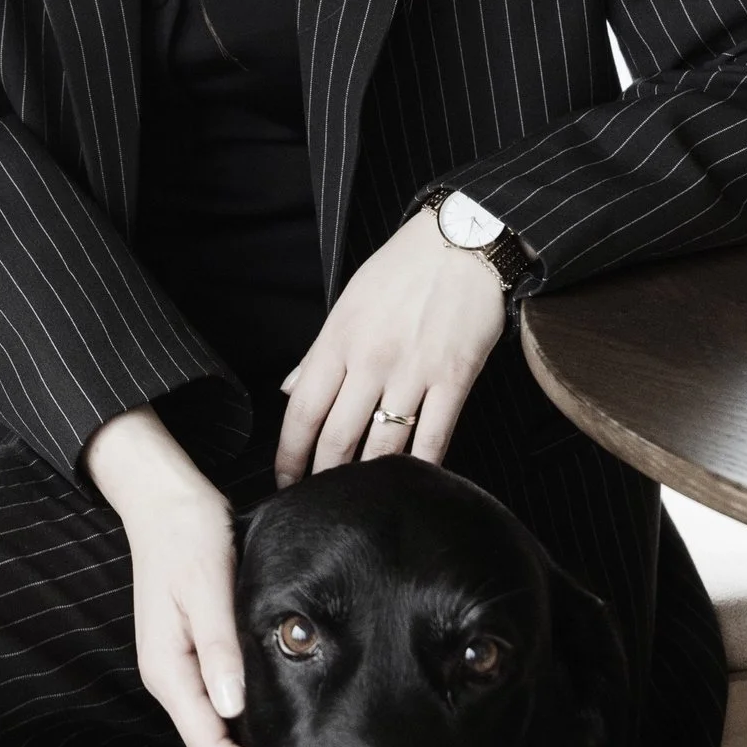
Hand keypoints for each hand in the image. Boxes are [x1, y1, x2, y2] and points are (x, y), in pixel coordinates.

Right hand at [82, 408, 267, 746]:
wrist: (162, 500)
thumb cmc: (186, 536)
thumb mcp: (207, 586)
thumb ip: (220, 646)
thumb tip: (233, 707)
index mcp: (169, 670)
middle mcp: (170, 678)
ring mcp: (180, 667)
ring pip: (215, 732)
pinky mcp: (194, 653)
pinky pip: (218, 707)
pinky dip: (244, 732)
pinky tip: (274, 736)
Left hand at [276, 206, 506, 485]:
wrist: (461, 243)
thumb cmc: (401, 271)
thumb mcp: (347, 304)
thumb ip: (317, 353)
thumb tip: (290, 391)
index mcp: (338, 341)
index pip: (302, 412)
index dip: (290, 455)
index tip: (285, 481)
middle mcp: (370, 361)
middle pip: (337, 439)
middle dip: (323, 478)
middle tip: (320, 504)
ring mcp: (413, 372)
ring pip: (382, 447)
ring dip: (369, 481)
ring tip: (361, 502)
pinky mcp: (454, 378)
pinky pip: (434, 437)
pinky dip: (422, 468)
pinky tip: (413, 485)